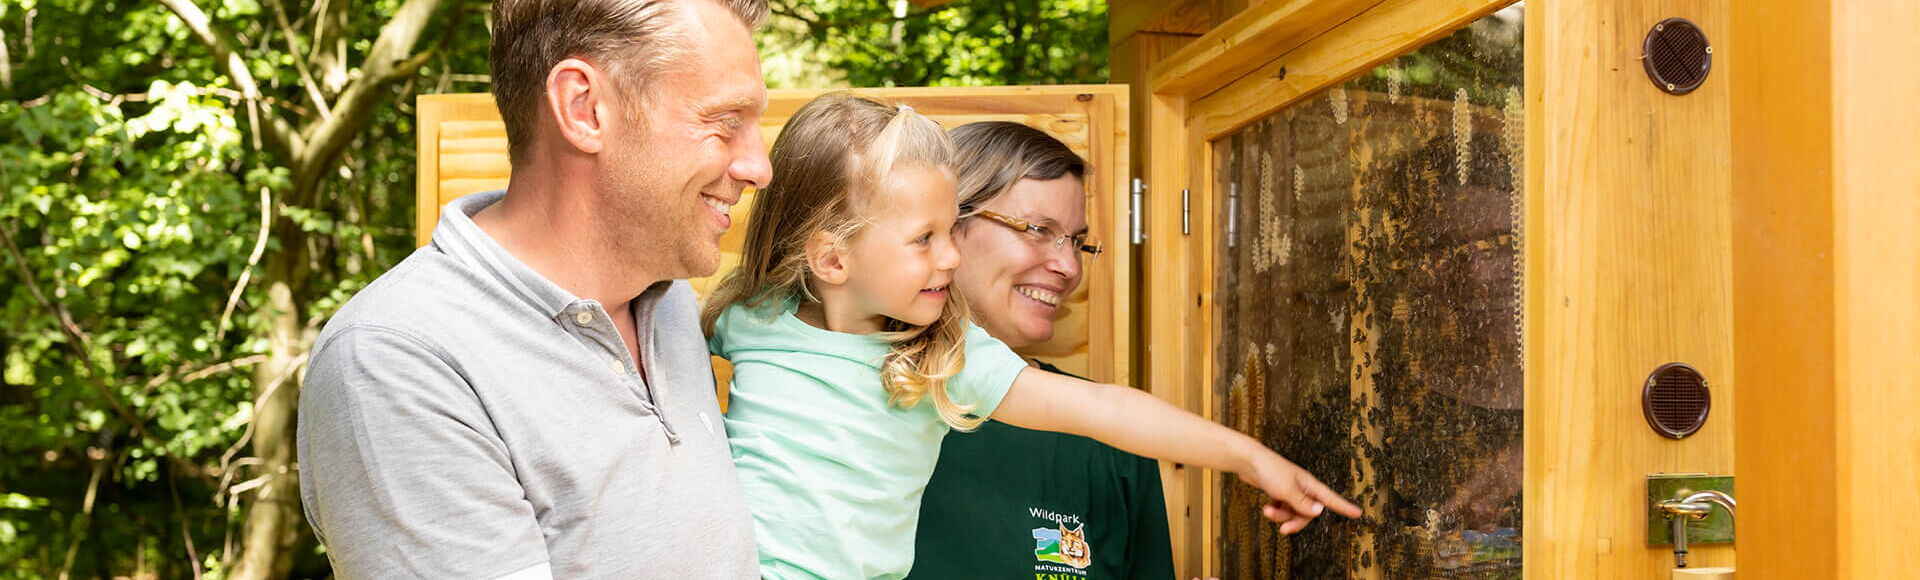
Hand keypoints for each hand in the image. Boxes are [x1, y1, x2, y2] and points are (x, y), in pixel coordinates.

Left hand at [1239, 452, 1362, 533]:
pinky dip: (1275, 509)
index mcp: (1309, 485)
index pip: (1331, 499)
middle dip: (1295, 522)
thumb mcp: (1287, 490)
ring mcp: (1291, 490)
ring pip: (1292, 512)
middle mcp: (1303, 487)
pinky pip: (1282, 508)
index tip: (1358, 513)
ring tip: (1268, 510)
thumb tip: (1320, 512)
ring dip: (1280, 515)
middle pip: (1308, 513)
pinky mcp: (1279, 491)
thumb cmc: (1270, 471)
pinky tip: (1267, 506)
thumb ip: (1303, 503)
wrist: (1249, 460)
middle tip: (1284, 529)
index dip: (1344, 507)